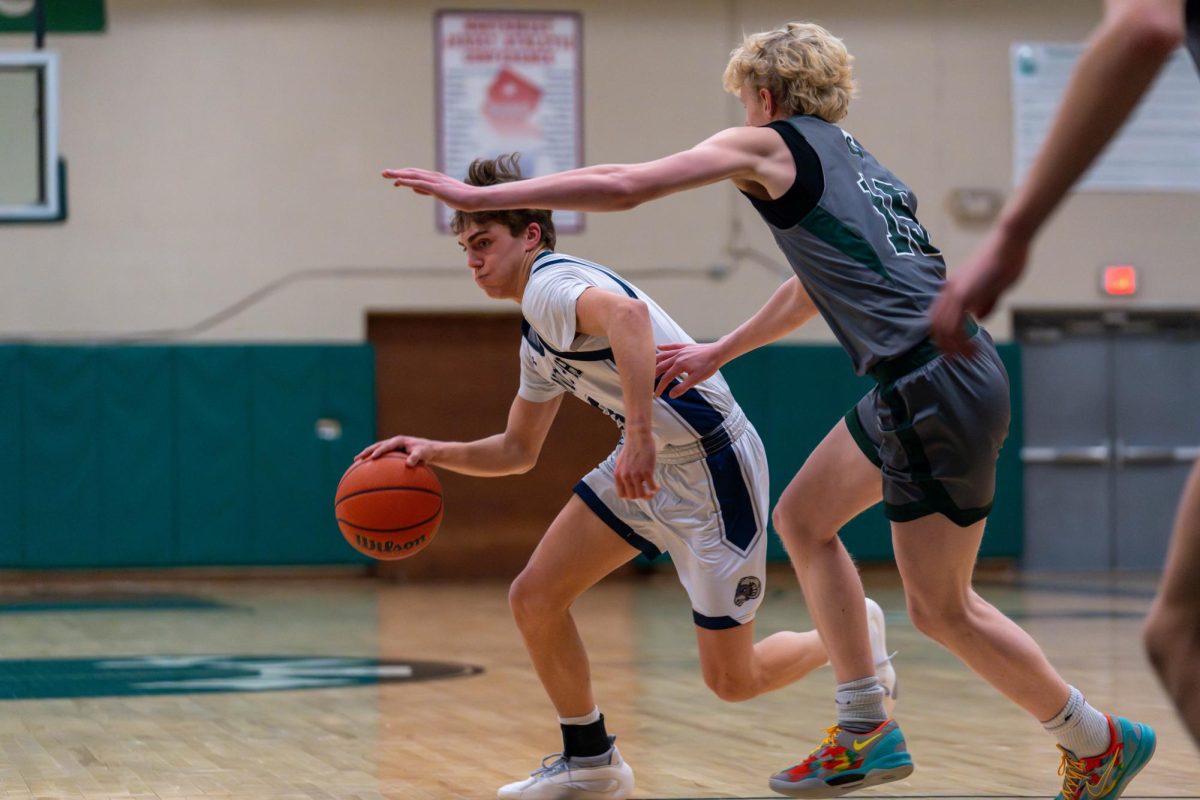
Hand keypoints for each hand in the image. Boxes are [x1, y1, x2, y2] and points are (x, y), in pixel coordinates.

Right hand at [355, 435, 439, 466]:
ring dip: (366, 454)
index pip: (387, 445)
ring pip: (376, 449)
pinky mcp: (391, 452)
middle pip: (377, 445)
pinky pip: (380, 456)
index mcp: (399, 441)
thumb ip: (416, 457)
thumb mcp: (423, 454)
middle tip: (357, 458)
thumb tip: (409, 464)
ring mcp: (391, 447)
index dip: (379, 451)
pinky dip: (373, 460)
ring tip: (356, 461)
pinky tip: (366, 469)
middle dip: (367, 451)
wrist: (428, 449)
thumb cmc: (426, 451)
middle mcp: (393, 442)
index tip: (373, 457)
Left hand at [381, 168, 480, 210]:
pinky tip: (398, 181)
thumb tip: (417, 189)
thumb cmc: (463, 199)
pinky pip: (419, 183)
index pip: (416, 175)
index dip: (404, 176)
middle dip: (397, 173)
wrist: (475, 198)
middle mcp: (434, 177)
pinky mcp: (437, 188)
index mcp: (436, 179)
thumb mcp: (443, 195)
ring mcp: (435, 182)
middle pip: (412, 172)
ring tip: (386, 174)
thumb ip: (430, 191)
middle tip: (384, 173)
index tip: (394, 179)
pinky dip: (407, 181)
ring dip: (398, 174)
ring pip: (413, 175)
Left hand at [613, 430, 658, 499]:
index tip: (636, 492)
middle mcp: (625, 476)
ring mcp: (636, 474)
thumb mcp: (621, 462)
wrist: (637, 436)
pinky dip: (655, 488)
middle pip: (633, 496)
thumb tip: (628, 484)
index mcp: (618, 475)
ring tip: (653, 490)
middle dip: (641, 496)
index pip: (622, 494)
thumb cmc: (631, 448)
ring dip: (649, 495)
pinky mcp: (646, 471)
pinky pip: (652, 487)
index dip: (630, 495)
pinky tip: (657, 485)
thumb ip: (623, 474)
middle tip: (647, 492)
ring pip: (642, 494)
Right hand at [654, 342, 723, 397]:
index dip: (660, 387)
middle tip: (648, 382)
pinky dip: (665, 347)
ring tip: (648, 367)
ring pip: (664, 355)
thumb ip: (682, 387)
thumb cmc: (709, 366)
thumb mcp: (696, 379)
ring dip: (655, 361)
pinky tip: (658, 347)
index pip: (666, 378)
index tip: (656, 395)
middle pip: (661, 366)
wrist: (718, 352)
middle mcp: (677, 356)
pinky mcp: (685, 346)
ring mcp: (681, 350)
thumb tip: (671, 395)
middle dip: (653, 375)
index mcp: (679, 365)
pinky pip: (672, 346)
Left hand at [930, 225, 1029, 355]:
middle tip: (958, 359)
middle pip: (935, 326)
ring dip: (955, 348)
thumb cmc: (1007, 258)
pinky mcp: (965, 294)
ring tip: (970, 357)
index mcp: (953, 287)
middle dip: (945, 346)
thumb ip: (985, 301)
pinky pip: (955, 326)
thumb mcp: (994, 285)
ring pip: (943, 330)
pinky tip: (974, 349)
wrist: (1010, 240)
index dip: (942, 336)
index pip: (937, 317)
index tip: (953, 348)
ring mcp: (955, 292)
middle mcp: (949, 290)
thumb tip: (979, 317)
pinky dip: (962, 342)